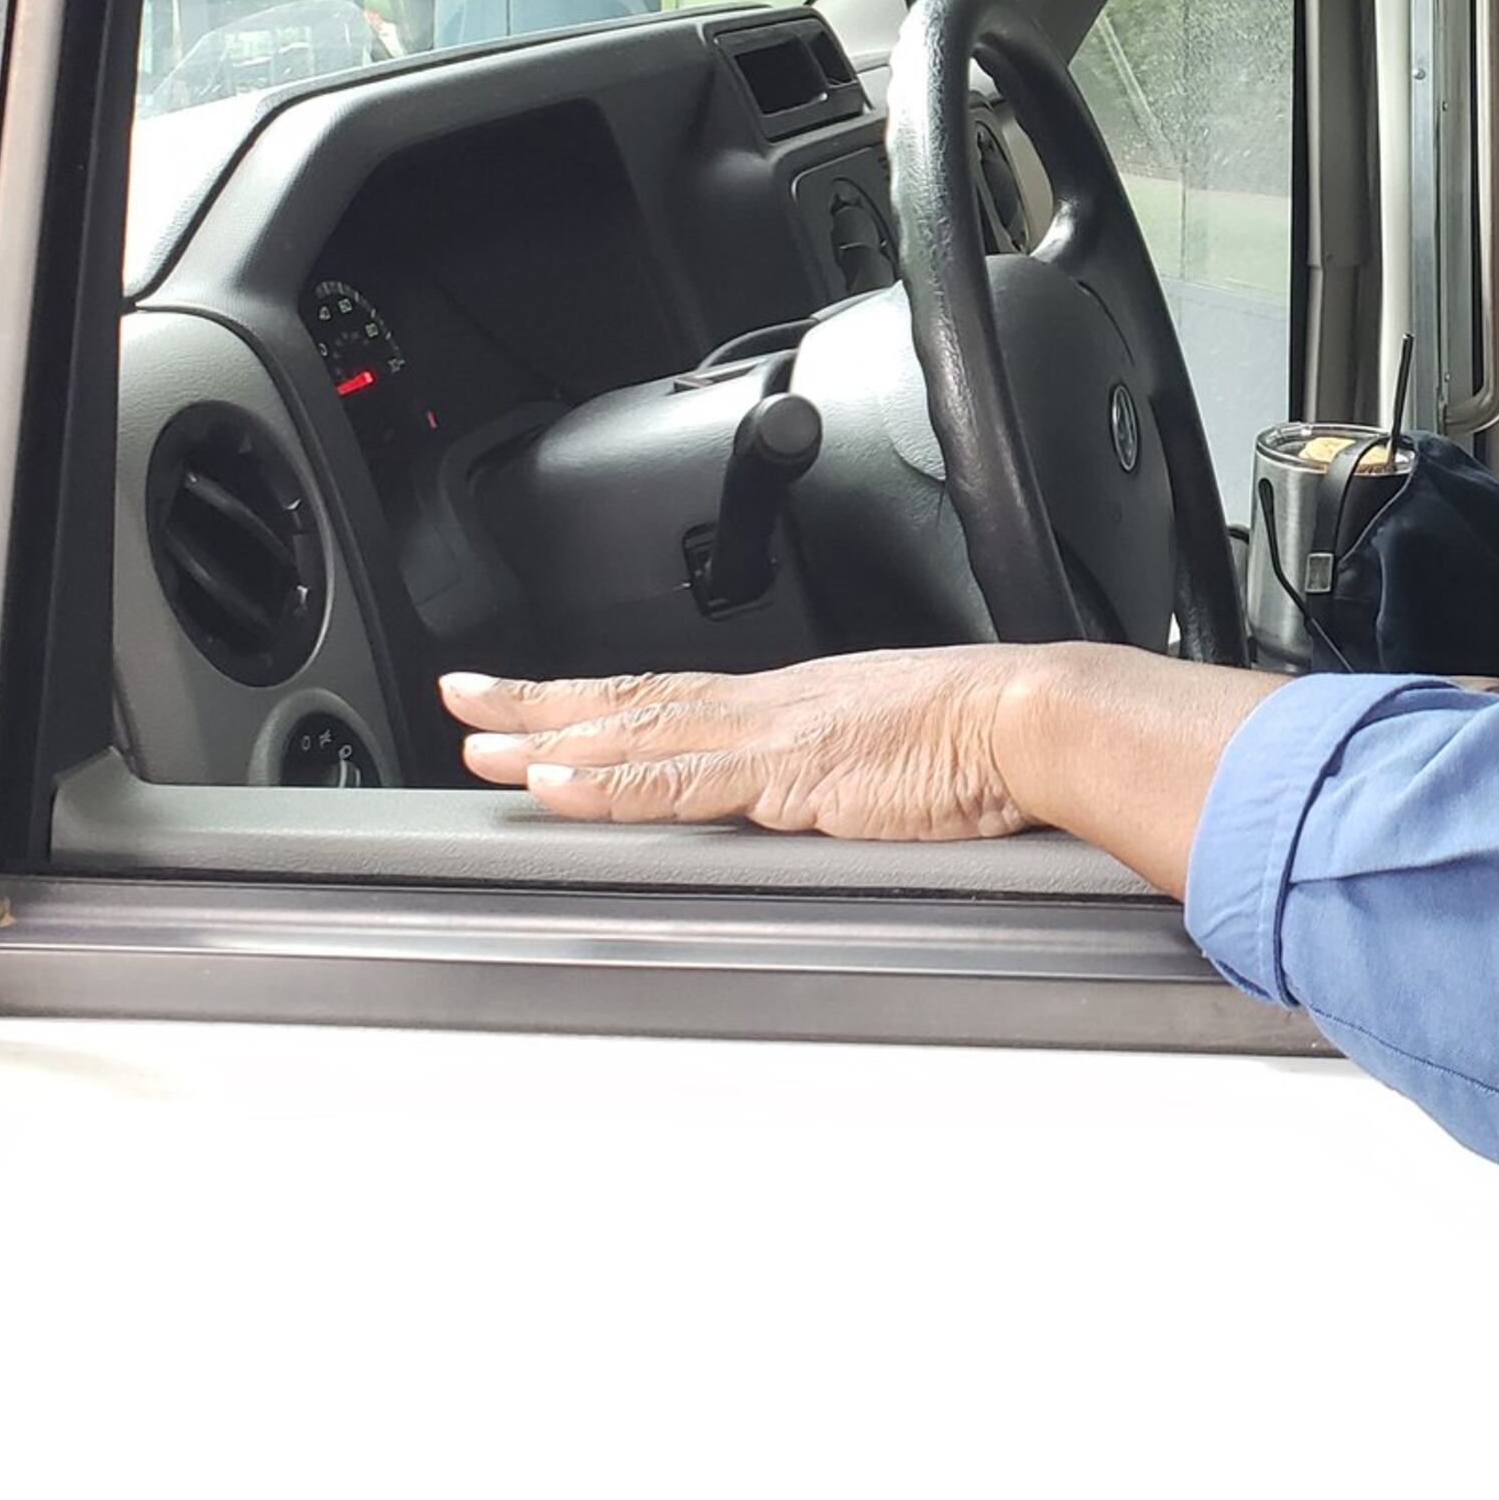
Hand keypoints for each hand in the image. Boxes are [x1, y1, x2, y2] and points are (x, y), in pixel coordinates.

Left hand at [440, 649, 1034, 837]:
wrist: (1035, 719)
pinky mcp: (788, 774)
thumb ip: (851, 777)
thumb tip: (834, 804)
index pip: (671, 695)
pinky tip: (557, 785)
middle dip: (541, 704)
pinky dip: (610, 784)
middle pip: (632, 701)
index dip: (597, 700)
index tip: (536, 702)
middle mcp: (768, 707)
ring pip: (636, 734)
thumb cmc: (991, 738)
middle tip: (462, 701)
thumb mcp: (900, 749)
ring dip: (551, 740)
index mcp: (792, 703)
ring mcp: (772, 736)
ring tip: (482, 748)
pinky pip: (678, 782)